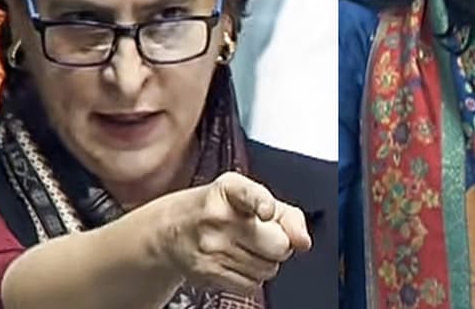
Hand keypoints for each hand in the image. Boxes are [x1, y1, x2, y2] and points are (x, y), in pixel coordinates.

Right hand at [157, 171, 311, 294]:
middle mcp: (218, 216)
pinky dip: (251, 278)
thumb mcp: (252, 197)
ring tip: (245, 248)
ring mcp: (210, 246)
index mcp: (231, 188)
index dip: (262, 205)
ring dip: (265, 262)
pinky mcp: (206, 272)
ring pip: (268, 268)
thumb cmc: (219, 210)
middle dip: (280, 245)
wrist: (170, 230)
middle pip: (278, 245)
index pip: (251, 195)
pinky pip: (252, 285)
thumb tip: (303, 242)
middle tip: (264, 237)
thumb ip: (288, 215)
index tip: (265, 212)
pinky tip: (236, 262)